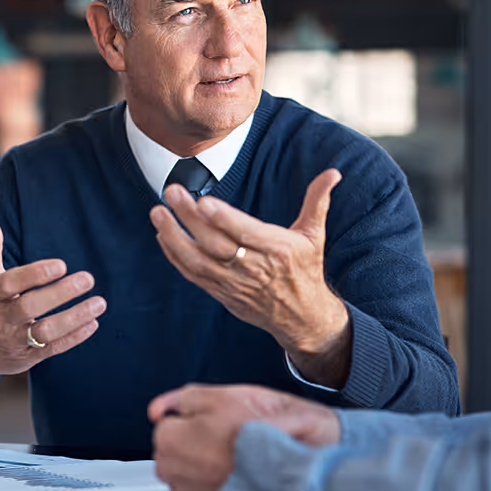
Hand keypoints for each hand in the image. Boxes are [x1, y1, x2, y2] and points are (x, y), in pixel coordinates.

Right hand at [0, 212, 105, 392]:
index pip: (11, 283)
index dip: (35, 274)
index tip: (61, 265)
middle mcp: (1, 318)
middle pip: (30, 307)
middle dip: (60, 294)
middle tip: (88, 278)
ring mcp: (15, 340)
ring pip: (45, 332)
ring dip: (74, 318)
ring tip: (99, 303)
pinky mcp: (28, 358)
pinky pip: (53, 348)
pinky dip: (74, 338)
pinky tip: (93, 323)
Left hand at [146, 384, 341, 490]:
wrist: (284, 476)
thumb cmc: (257, 438)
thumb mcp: (221, 398)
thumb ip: (181, 398)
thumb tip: (158, 408)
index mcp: (169, 439)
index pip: (167, 425)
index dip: (194, 422)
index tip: (214, 425)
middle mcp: (170, 471)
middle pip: (172, 451)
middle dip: (191, 444)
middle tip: (224, 441)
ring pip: (182, 473)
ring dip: (197, 466)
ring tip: (228, 460)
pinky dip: (206, 487)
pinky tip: (227, 478)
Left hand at [151, 170, 350, 386]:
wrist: (301, 317)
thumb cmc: (306, 270)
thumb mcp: (314, 236)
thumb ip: (317, 201)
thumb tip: (333, 173)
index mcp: (278, 250)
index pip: (246, 233)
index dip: (224, 219)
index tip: (204, 202)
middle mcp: (254, 268)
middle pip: (216, 244)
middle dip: (190, 218)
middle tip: (171, 191)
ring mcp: (235, 284)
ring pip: (199, 261)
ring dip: (175, 237)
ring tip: (157, 213)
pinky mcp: (222, 293)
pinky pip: (194, 276)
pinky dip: (176, 257)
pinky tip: (163, 236)